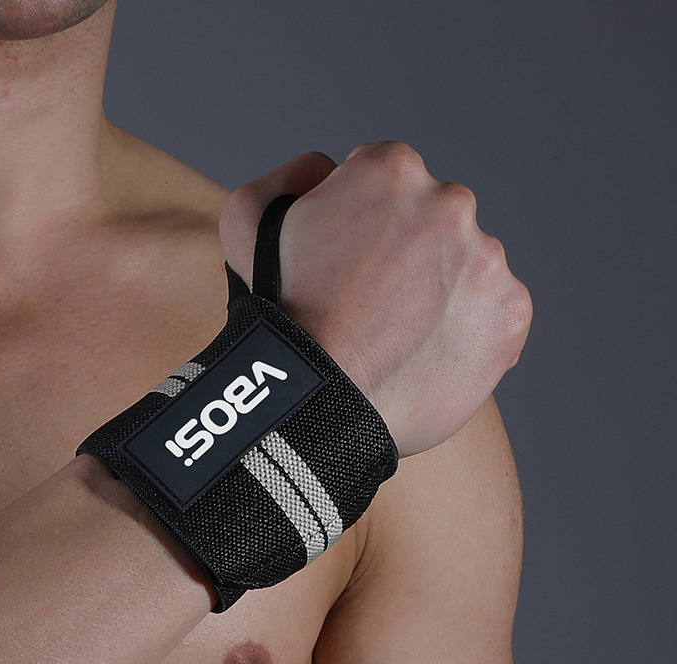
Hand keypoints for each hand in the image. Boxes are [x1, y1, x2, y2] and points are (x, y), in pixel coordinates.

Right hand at [219, 142, 531, 456]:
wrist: (317, 400)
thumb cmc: (277, 314)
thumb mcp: (245, 218)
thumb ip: (292, 174)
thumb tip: (329, 170)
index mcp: (392, 169)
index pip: (389, 183)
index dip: (364, 224)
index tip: (350, 263)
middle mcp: (451, 203)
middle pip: (434, 223)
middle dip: (409, 254)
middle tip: (372, 305)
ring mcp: (488, 261)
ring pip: (467, 268)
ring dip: (440, 292)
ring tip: (397, 337)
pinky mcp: (511, 315)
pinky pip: (493, 315)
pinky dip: (467, 332)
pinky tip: (425, 355)